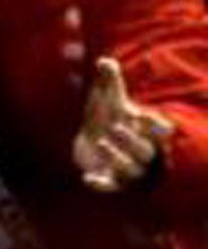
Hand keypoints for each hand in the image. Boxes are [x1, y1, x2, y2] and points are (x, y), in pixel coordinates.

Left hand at [74, 55, 172, 192]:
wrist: (96, 146)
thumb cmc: (110, 119)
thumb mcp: (110, 101)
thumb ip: (110, 82)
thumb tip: (104, 61)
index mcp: (147, 132)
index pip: (162, 131)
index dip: (155, 125)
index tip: (140, 115)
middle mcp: (142, 152)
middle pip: (145, 151)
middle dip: (132, 140)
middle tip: (115, 127)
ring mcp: (127, 169)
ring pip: (130, 169)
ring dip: (117, 158)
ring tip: (101, 142)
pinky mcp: (111, 182)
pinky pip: (109, 187)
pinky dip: (100, 183)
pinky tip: (86, 178)